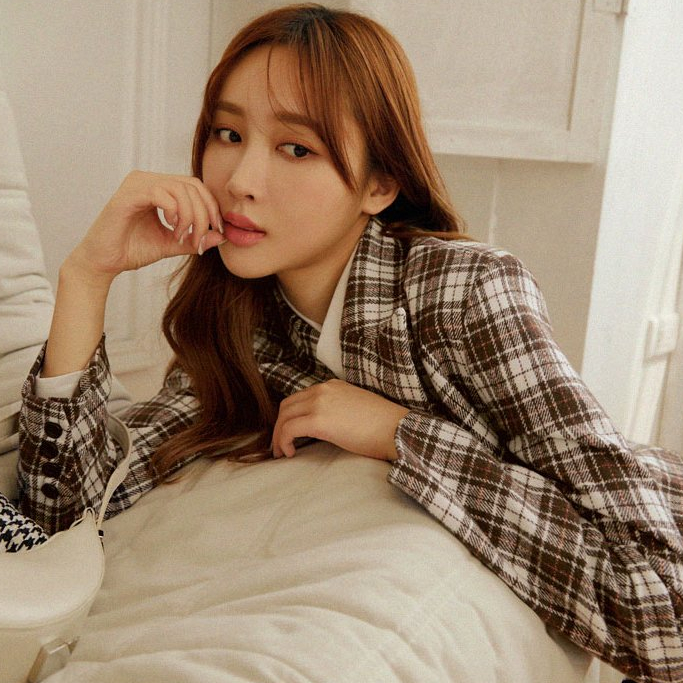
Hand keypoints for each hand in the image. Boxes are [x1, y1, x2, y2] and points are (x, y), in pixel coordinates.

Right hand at [68, 170, 225, 278]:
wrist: (104, 262)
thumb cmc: (132, 250)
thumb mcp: (172, 244)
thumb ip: (195, 238)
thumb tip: (221, 237)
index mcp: (158, 187)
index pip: (195, 186)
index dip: (211, 206)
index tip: (218, 229)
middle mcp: (147, 179)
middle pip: (192, 186)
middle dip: (204, 214)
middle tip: (200, 239)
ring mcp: (136, 184)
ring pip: (180, 189)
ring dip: (190, 216)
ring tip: (183, 237)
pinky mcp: (127, 195)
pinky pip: (160, 194)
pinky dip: (174, 212)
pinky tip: (172, 229)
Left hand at [271, 379, 409, 460]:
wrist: (397, 430)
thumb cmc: (383, 426)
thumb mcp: (356, 409)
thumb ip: (337, 410)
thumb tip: (324, 427)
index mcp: (332, 386)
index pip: (300, 398)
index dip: (291, 417)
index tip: (290, 434)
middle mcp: (323, 389)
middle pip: (287, 405)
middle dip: (280, 426)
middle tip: (281, 445)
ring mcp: (320, 403)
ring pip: (284, 417)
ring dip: (278, 436)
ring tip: (282, 452)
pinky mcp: (319, 420)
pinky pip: (289, 429)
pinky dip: (284, 441)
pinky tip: (291, 453)